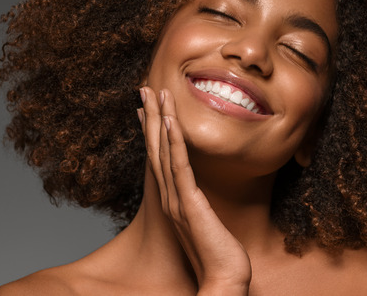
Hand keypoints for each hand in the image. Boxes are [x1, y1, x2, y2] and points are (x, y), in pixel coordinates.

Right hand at [138, 87, 251, 294]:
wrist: (223, 281)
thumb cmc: (219, 257)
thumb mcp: (207, 225)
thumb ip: (200, 210)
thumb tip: (201, 200)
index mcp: (173, 201)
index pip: (158, 159)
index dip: (152, 133)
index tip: (147, 110)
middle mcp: (169, 198)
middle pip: (155, 150)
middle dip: (150, 117)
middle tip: (143, 89)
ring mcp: (177, 200)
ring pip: (163, 152)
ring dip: (160, 120)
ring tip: (156, 93)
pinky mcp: (190, 203)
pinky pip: (180, 166)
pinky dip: (174, 142)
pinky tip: (172, 121)